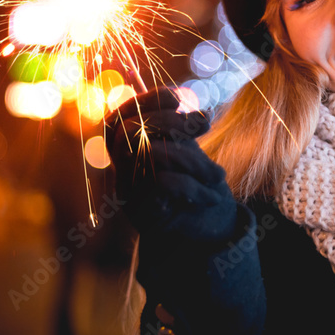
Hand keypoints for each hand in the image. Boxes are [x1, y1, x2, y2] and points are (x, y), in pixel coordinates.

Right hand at [104, 87, 236, 243]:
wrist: (210, 235)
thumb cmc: (197, 185)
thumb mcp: (188, 150)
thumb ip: (178, 128)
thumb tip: (183, 100)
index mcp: (127, 154)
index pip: (117, 118)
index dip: (146, 101)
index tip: (180, 99)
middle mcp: (121, 173)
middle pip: (128, 131)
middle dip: (170, 122)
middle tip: (204, 125)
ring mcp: (129, 196)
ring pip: (149, 156)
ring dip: (193, 158)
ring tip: (217, 174)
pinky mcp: (145, 217)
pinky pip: (164, 185)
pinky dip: (195, 186)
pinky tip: (212, 195)